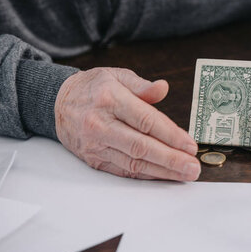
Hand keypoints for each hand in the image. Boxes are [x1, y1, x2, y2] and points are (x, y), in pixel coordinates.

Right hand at [55, 68, 199, 180]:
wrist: (57, 102)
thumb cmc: (93, 88)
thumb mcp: (117, 76)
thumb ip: (142, 85)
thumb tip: (163, 87)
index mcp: (110, 99)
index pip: (146, 121)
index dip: (171, 135)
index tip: (190, 145)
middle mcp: (100, 124)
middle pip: (141, 147)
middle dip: (171, 159)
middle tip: (193, 167)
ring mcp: (95, 145)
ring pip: (133, 163)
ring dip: (162, 171)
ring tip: (184, 174)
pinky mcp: (93, 159)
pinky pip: (123, 170)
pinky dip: (145, 175)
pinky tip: (163, 175)